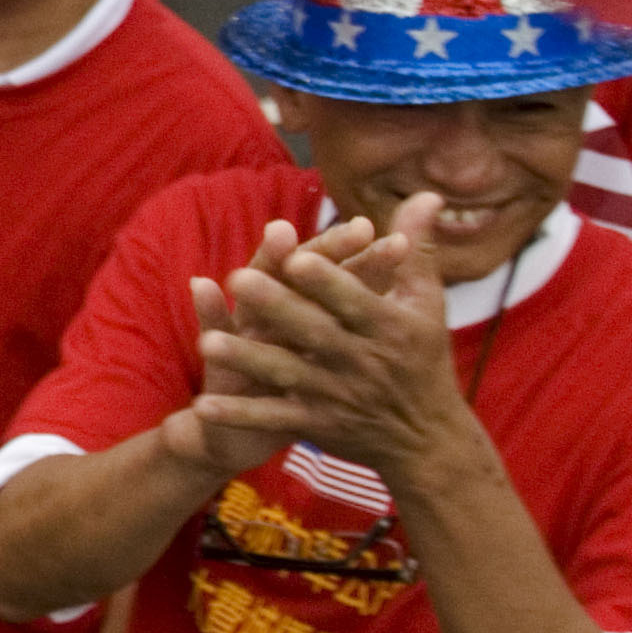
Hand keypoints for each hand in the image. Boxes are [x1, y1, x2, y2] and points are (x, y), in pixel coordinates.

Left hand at [196, 194, 480, 492]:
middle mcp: (361, 360)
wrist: (428, 440)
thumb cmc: (422, 356)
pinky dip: (241, 415)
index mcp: (387, 326)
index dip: (327, 280)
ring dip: (247, 360)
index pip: (353, 299)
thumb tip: (426, 192)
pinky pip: (275, 419)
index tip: (297, 256)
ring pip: (286, 374)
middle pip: (314, 332)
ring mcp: (336, 395)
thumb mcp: (425, 302)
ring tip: (206, 341)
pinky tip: (203, 407)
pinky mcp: (317, 424)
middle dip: (278, 307)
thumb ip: (418, 247)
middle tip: (238, 277)